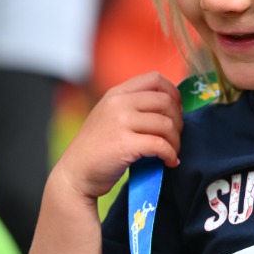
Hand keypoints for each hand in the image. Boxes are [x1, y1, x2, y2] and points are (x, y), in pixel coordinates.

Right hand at [52, 72, 181, 202]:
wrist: (74, 174)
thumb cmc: (97, 149)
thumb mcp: (110, 116)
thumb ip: (133, 106)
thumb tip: (171, 107)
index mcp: (116, 93)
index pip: (155, 79)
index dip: (173, 93)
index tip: (176, 111)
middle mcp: (118, 103)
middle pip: (165, 102)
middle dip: (178, 120)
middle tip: (175, 137)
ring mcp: (120, 122)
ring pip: (166, 124)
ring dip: (176, 141)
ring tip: (172, 152)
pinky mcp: (124, 144)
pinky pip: (161, 145)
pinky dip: (171, 155)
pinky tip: (169, 162)